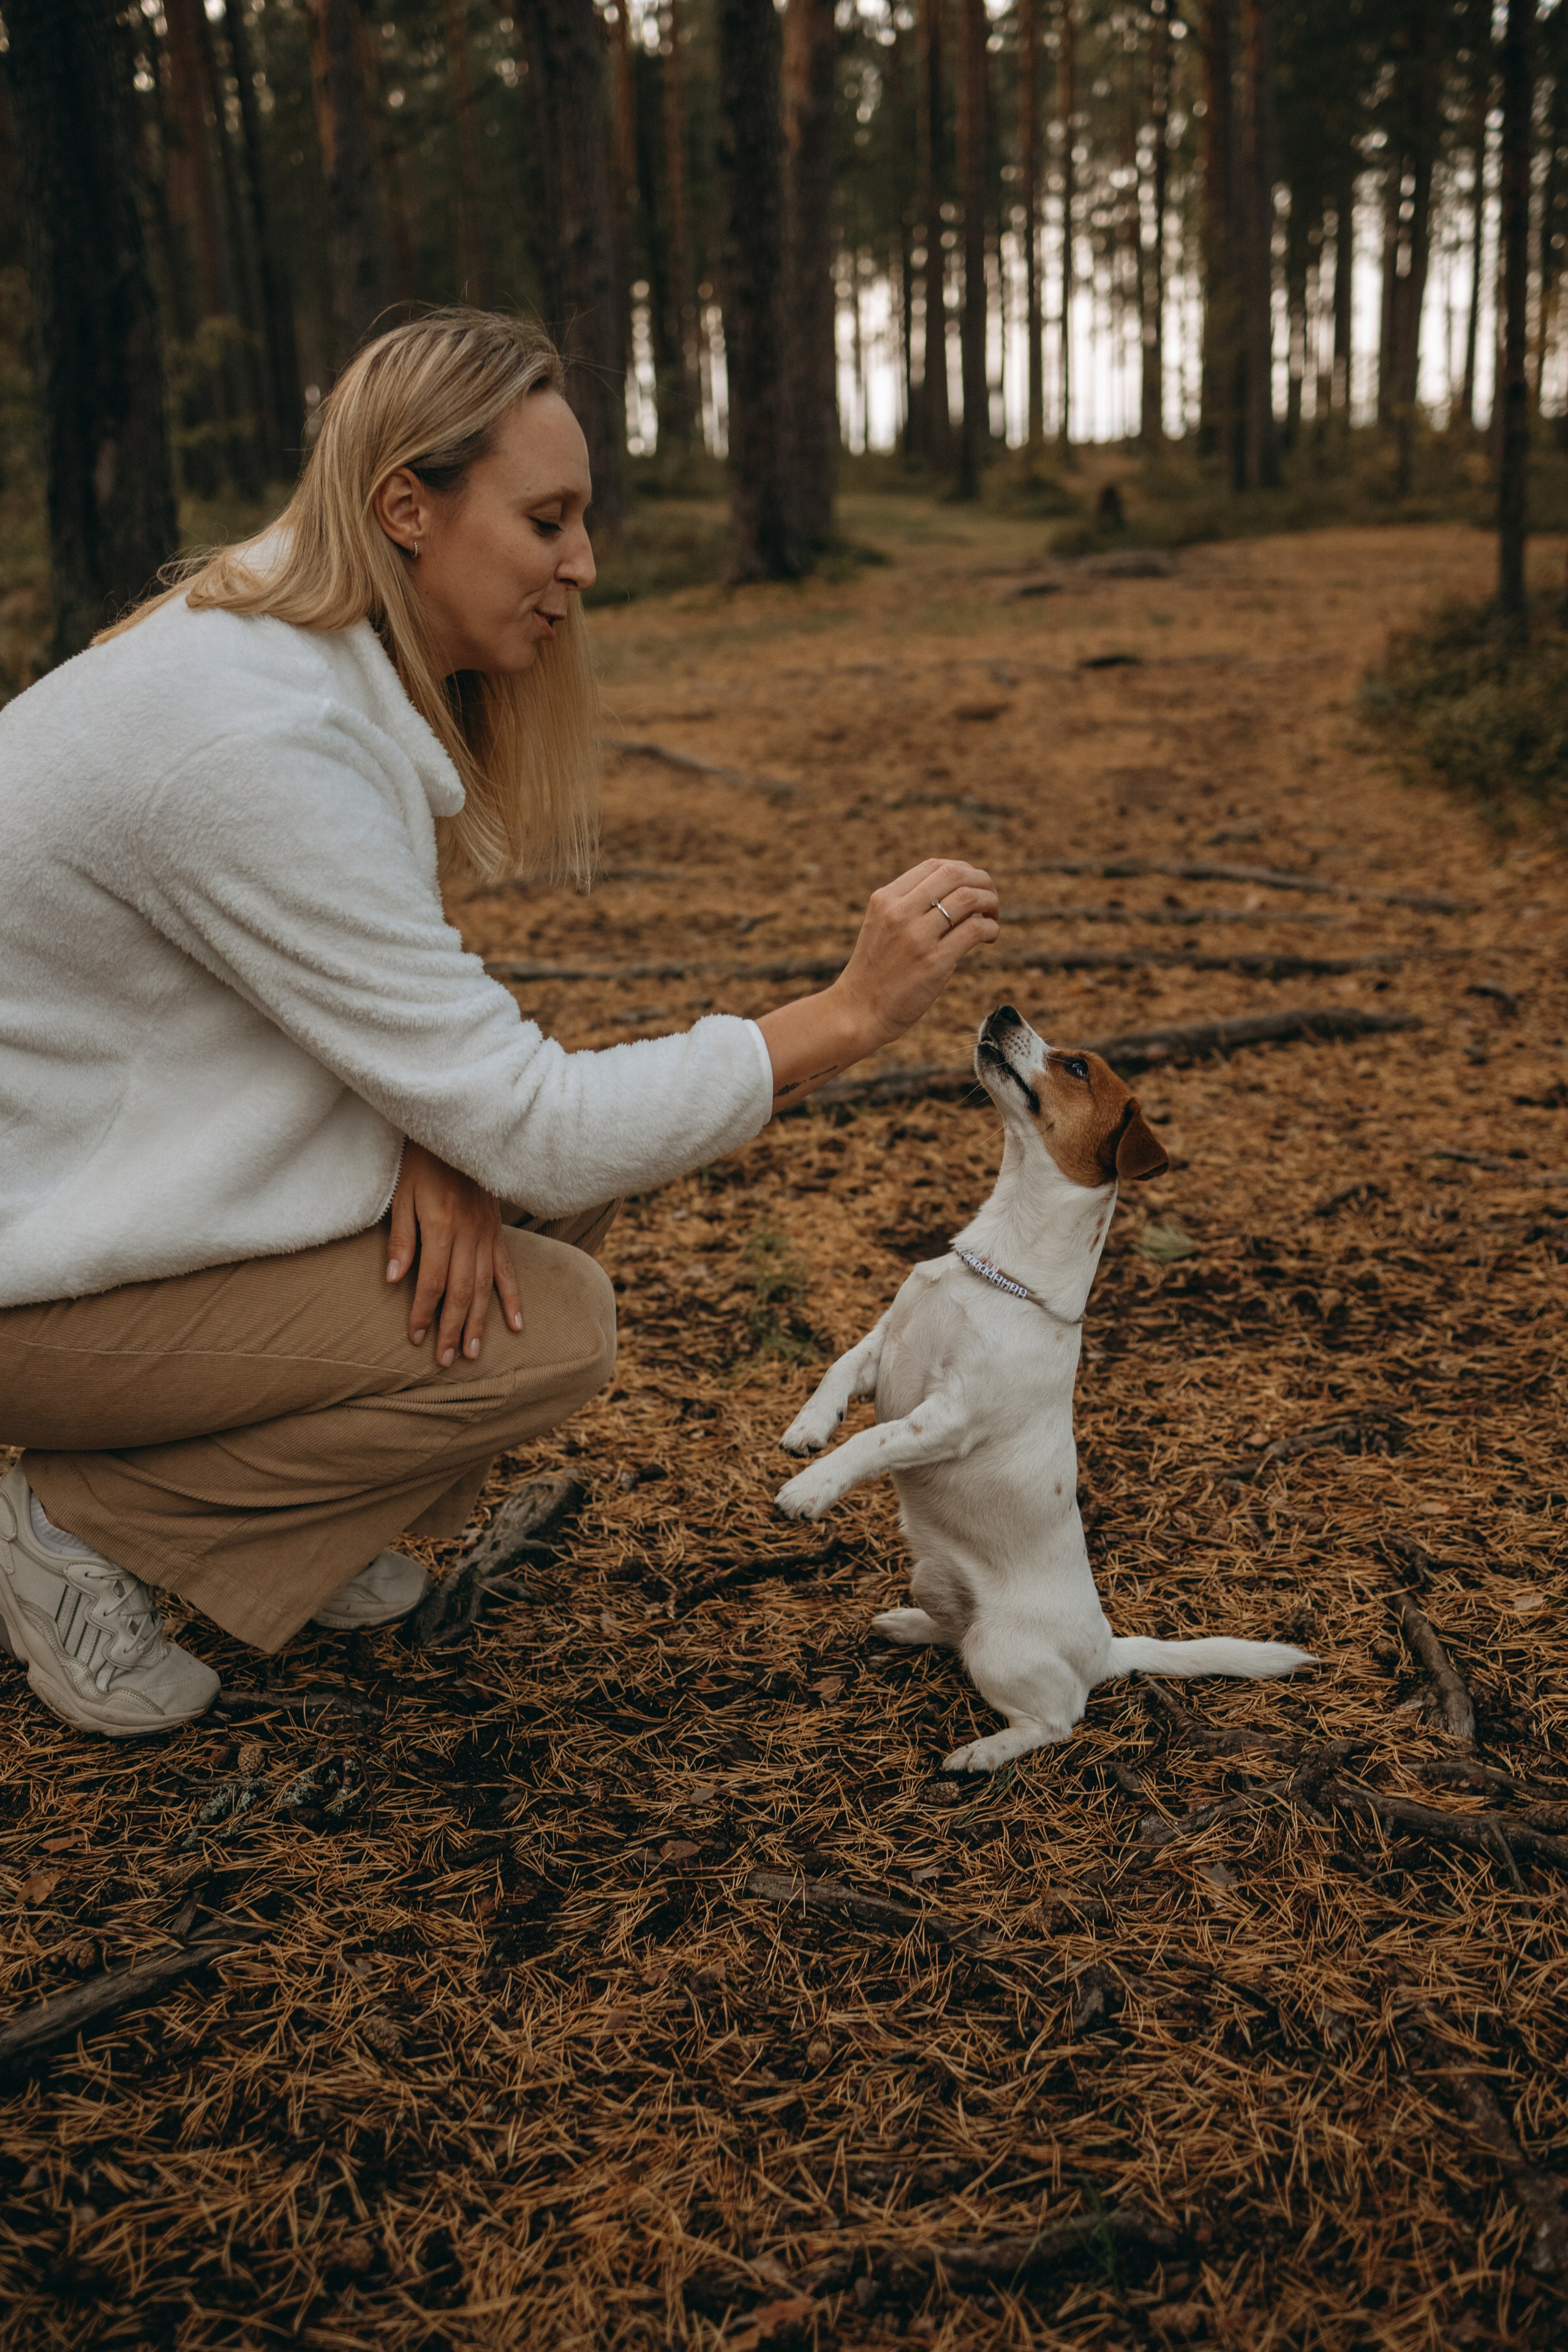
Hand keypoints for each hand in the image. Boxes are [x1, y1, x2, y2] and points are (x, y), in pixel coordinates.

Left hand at [386, 1140, 522, 1364]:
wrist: (458, 1134)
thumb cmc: (422, 1164)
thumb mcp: (402, 1195)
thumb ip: (401, 1238)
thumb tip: (393, 1279)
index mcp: (442, 1227)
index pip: (432, 1281)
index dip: (423, 1312)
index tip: (415, 1339)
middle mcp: (468, 1235)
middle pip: (461, 1292)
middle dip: (451, 1329)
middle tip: (443, 1361)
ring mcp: (487, 1235)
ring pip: (485, 1287)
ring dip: (479, 1323)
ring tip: (472, 1354)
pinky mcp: (496, 1232)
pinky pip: (507, 1270)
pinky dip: (512, 1298)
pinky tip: (515, 1325)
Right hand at [833, 857, 998, 1045]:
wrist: (858, 1011)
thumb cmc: (875, 973)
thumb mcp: (881, 927)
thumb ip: (909, 908)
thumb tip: (956, 896)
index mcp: (885, 899)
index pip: (934, 865)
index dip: (963, 871)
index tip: (973, 887)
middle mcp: (899, 912)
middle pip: (955, 874)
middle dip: (982, 882)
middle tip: (991, 899)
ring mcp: (916, 937)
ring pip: (969, 898)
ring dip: (991, 903)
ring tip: (992, 918)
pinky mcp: (934, 962)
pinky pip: (975, 930)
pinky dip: (991, 928)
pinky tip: (989, 938)